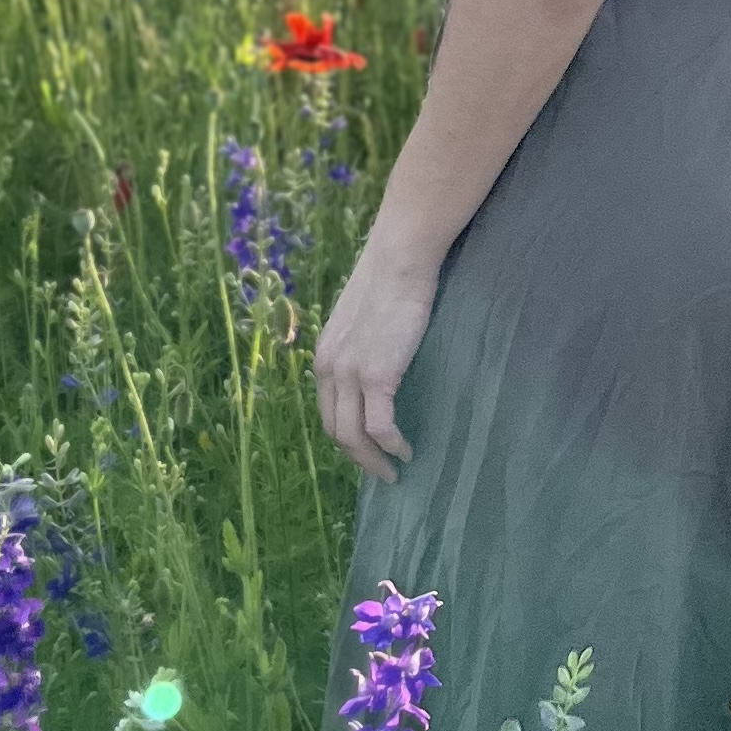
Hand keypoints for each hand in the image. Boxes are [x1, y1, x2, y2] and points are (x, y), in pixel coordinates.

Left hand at [315, 229, 442, 481]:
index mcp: (324, 358)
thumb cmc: (390, 280)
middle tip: (382, 472)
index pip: (328, 412)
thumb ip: (361, 344)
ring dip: (373, 461)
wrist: (399, 258)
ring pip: (353, 437)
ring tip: (394, 471)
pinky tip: (406, 451)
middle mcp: (328, 370)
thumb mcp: (363, 319)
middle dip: (358, 458)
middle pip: (336, 432)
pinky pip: (380, 427)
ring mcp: (350, 374)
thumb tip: (379, 363)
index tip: (367, 451)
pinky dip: (391, 446)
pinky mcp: (376, 375)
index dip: (346, 439)